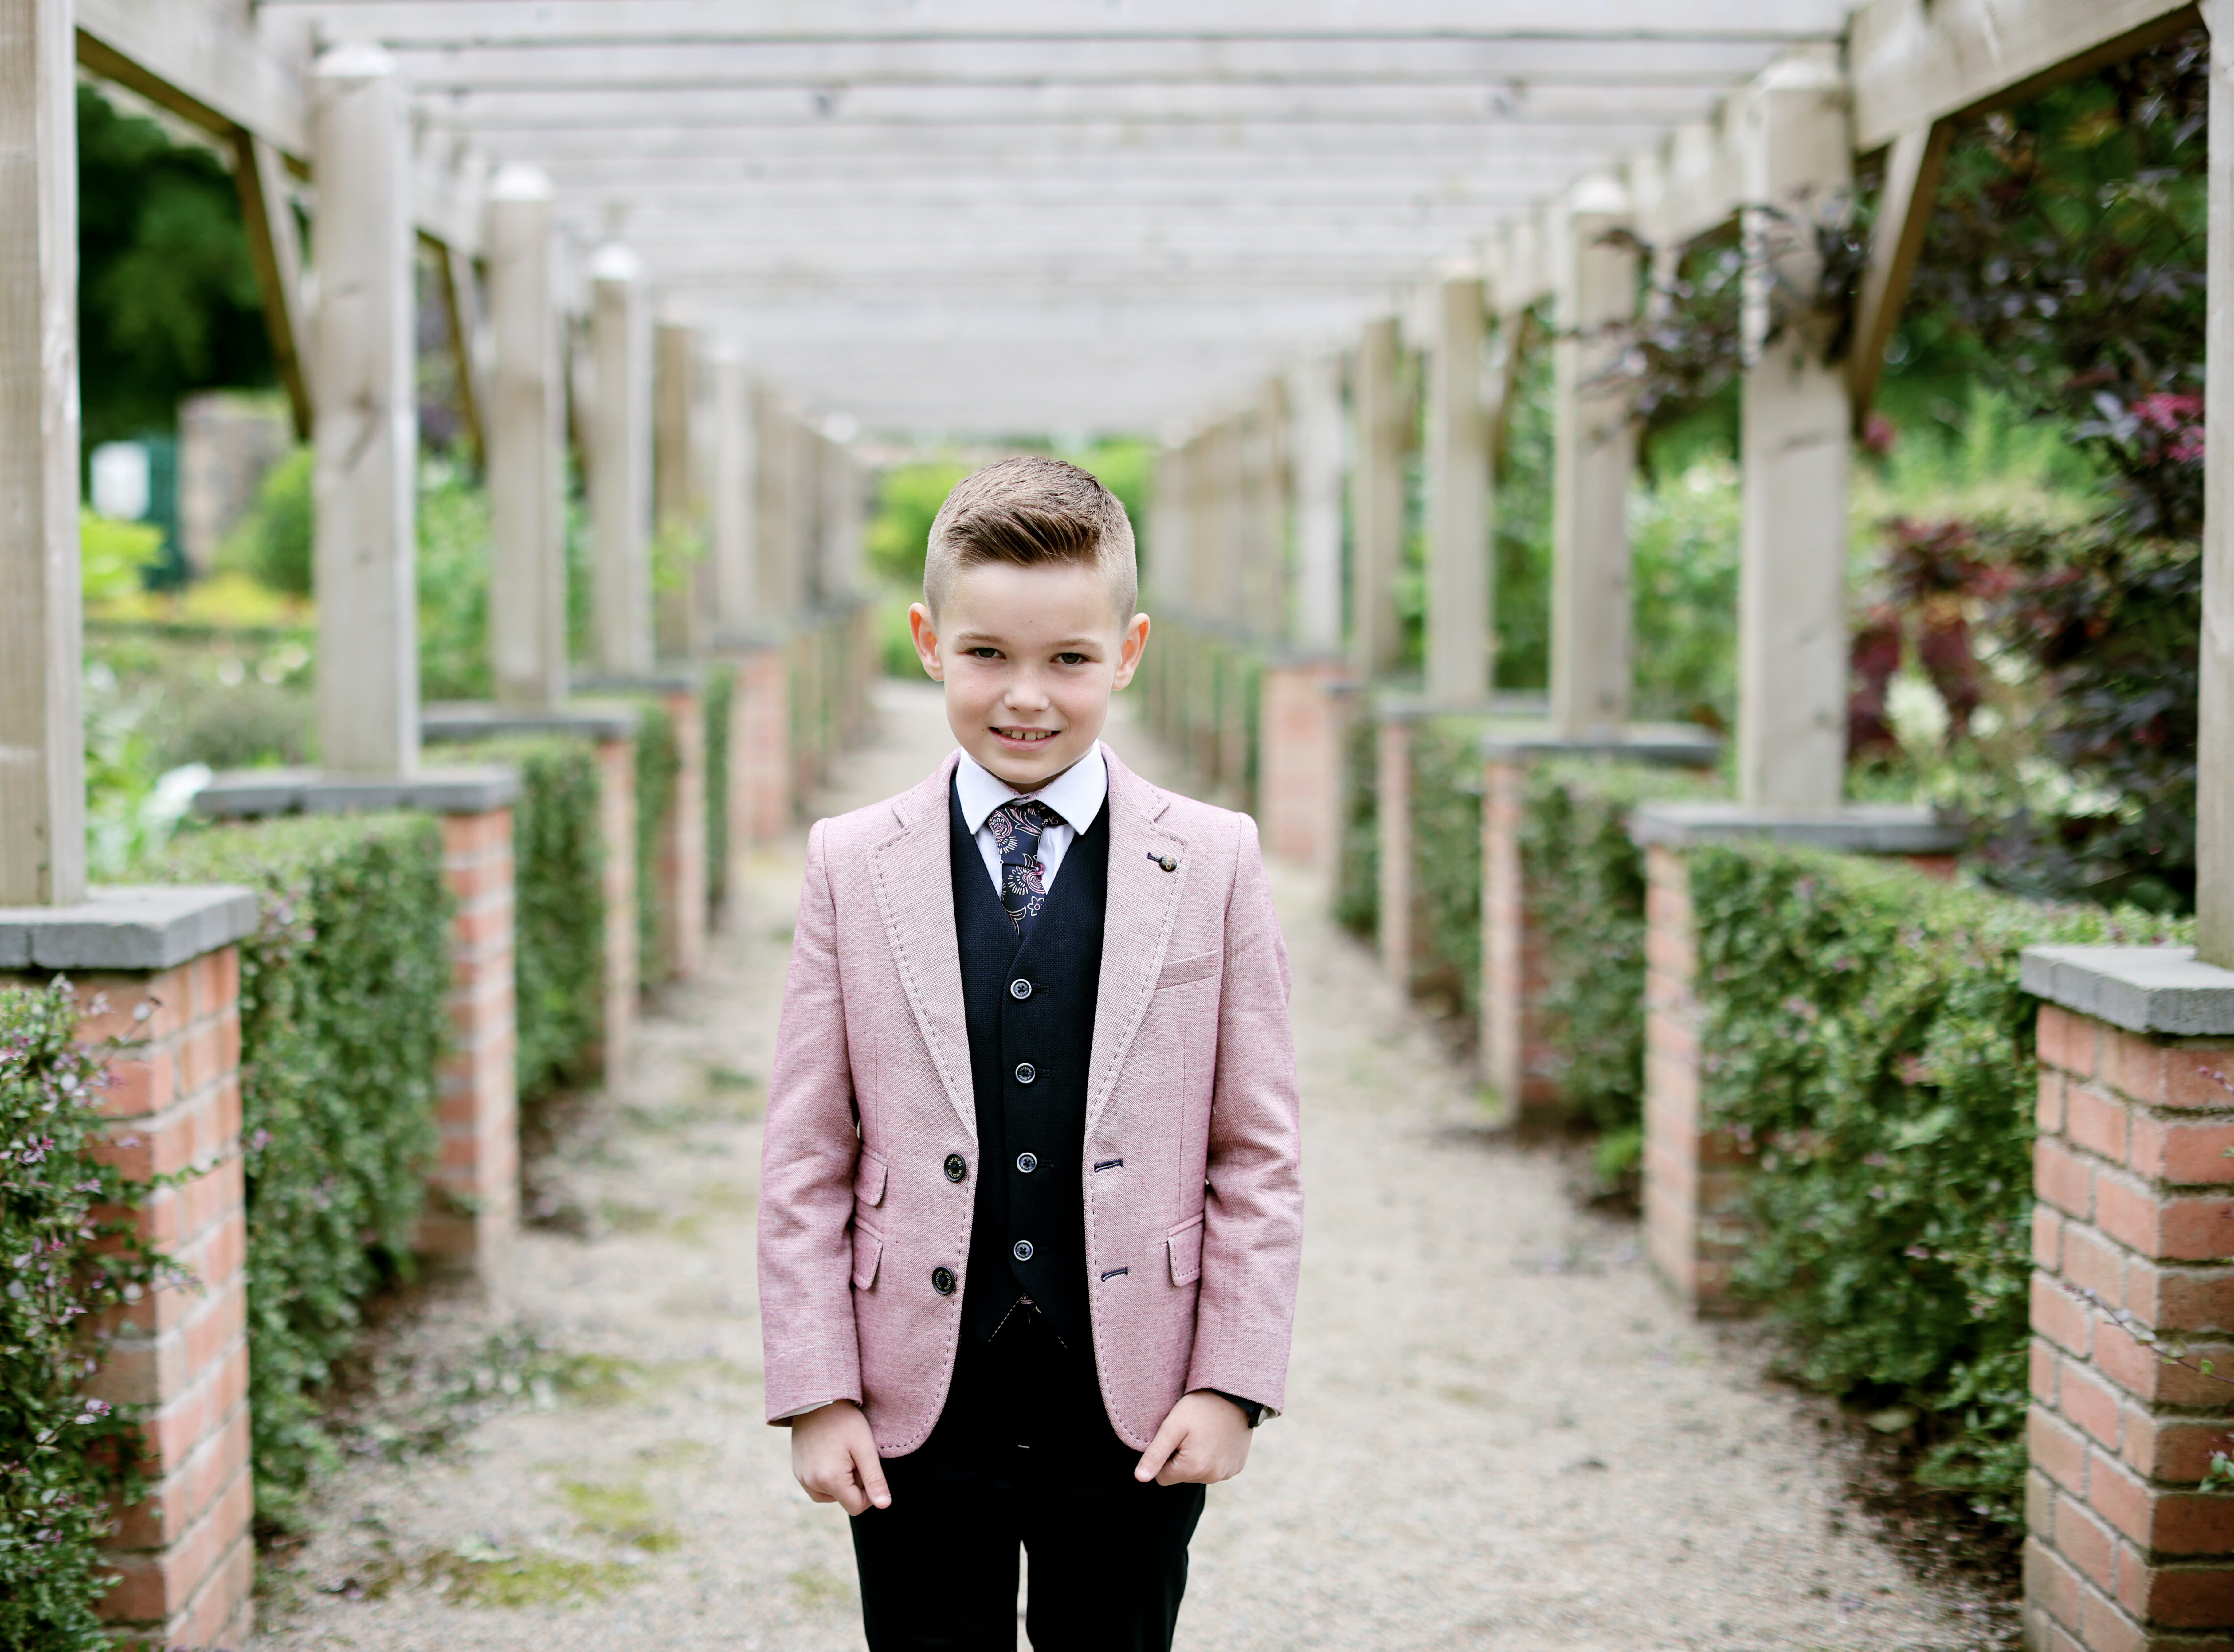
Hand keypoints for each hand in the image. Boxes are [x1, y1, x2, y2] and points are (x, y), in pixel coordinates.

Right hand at [790, 1400, 890, 1513]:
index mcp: (830, 1479)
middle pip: (843, 1500)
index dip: (868, 1493)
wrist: (817, 1399)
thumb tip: (884, 1506)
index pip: (856, 1507)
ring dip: (841, 1482)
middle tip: (854, 1456)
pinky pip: (816, 1486)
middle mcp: (811, 1483)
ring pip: (830, 1495)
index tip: (869, 1470)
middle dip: (854, 1483)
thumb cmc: (845, 1421)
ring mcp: (802, 1477)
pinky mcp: (797, 1471)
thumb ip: (874, 1479)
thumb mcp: (865, 1448)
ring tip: (843, 1455)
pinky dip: (828, 1478)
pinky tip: (832, 1455)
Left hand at [1133, 1390, 1253, 1485]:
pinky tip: (1216, 1438)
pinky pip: (1216, 1469)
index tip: (1174, 1438)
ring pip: (1198, 1473)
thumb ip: (1155, 1454)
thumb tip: (1140, 1478)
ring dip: (1196, 1458)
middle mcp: (1212, 1477)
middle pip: (1181, 1476)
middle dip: (1180, 1458)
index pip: (1162, 1477)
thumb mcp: (1172, 1427)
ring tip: (1203, 1434)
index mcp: (1193, 1469)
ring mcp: (1227, 1473)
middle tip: (1189, 1434)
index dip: (1163, 1457)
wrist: (1234, 1394)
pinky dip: (1213, 1456)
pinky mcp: (1237, 1466)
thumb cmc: (1199, 1407)